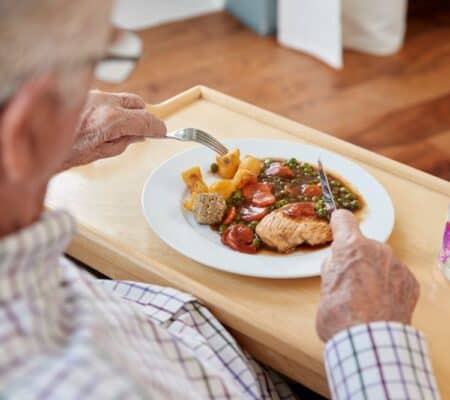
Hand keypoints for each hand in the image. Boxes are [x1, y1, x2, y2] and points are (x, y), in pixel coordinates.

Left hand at [62, 90, 165, 168]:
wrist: (36, 143)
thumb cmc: (64, 152)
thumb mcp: (101, 153)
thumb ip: (124, 142)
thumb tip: (138, 136)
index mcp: (111, 120)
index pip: (146, 120)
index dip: (157, 127)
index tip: (163, 132)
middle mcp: (104, 103)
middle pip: (138, 103)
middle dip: (143, 116)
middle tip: (143, 130)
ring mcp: (93, 95)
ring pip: (123, 98)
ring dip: (128, 110)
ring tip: (122, 126)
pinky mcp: (84, 93)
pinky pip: (107, 97)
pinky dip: (112, 107)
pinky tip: (104, 120)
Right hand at [316, 210, 418, 341]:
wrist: (369, 342)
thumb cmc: (340, 315)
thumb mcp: (324, 286)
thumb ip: (333, 267)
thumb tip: (338, 261)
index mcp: (350, 247)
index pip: (343, 218)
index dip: (338, 223)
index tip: (337, 227)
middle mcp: (376, 249)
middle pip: (364, 244)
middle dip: (356, 256)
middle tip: (349, 280)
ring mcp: (396, 264)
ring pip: (381, 259)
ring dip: (374, 270)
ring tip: (366, 296)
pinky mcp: (410, 281)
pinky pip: (395, 275)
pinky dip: (388, 284)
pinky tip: (380, 302)